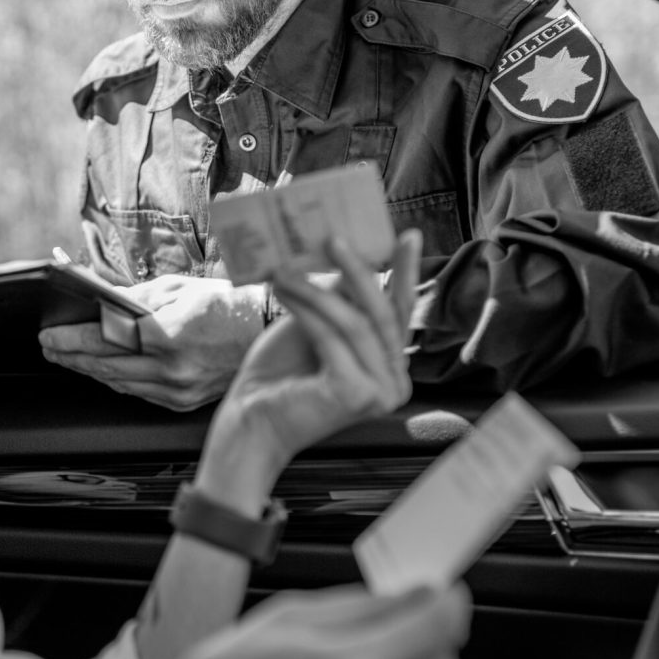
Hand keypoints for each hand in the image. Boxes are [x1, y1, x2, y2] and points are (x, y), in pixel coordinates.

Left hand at [38, 276, 264, 411]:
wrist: (266, 330)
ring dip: (89, 370)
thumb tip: (98, 305)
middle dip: (71, 355)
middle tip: (49, 346)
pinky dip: (116, 381)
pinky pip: (138, 393)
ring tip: (68, 357)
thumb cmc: (225, 304)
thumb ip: (133, 300)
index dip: (71, 339)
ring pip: (119, 383)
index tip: (48, 335)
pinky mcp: (183, 401)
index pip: (104, 340)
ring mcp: (178, 390)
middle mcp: (172, 369)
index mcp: (168, 336)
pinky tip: (101, 371)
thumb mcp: (176, 289)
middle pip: (105, 366)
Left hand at [195, 230, 421, 498]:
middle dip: (360, 271)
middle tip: (336, 237)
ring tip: (285, 266)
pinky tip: (282, 289)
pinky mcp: (355, 394)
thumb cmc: (279, 376)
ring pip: (355, 323)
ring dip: (317, 289)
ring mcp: (379, 393)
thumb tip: (351, 253)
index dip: (404, 273)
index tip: (408, 234)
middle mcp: (394, 384)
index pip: (399, 314)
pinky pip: (332, 337)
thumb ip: (338, 301)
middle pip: (382, 315)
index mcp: (390, 369)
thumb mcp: (314, 328)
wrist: (250, 423)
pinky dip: (307, 309)